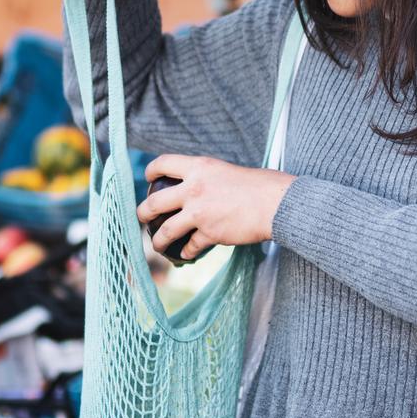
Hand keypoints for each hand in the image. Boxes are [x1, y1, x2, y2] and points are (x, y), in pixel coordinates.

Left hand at [137, 155, 295, 260]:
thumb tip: (198, 187)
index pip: (164, 163)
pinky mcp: (209, 234)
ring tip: (156, 244)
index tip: (148, 178)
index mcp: (199, 167)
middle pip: (154, 202)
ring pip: (165, 231)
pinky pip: (190, 246)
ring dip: (157, 240)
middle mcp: (193, 189)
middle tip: (141, 216)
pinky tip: (187, 254)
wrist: (275, 204)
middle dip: (142, 212)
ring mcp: (199, 213)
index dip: (151, 170)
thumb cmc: (259, 185)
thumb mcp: (227, 171)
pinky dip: (187, 252)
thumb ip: (208, 178)